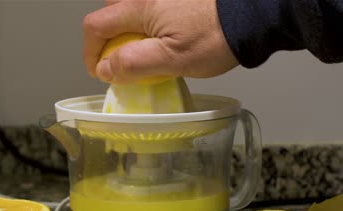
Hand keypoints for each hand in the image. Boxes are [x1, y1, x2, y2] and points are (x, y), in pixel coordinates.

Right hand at [83, 0, 238, 83]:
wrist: (251, 18)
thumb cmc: (217, 37)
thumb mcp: (172, 59)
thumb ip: (133, 64)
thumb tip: (105, 68)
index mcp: (139, 6)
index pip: (96, 26)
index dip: (90, 52)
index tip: (99, 71)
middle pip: (110, 15)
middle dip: (109, 41)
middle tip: (123, 62)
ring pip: (129, 12)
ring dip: (128, 33)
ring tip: (146, 53)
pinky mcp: (174, 0)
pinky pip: (148, 10)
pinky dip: (146, 27)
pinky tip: (162, 41)